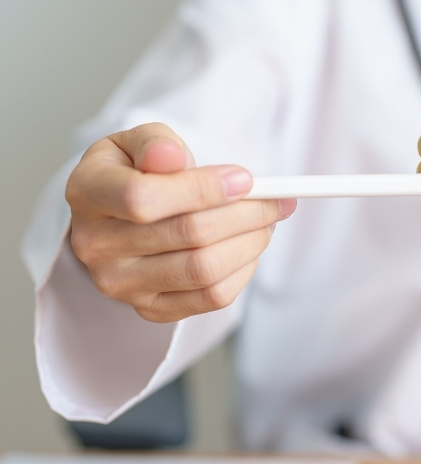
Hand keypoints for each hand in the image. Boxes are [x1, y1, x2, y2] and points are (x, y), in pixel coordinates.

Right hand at [66, 122, 296, 322]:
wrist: (119, 217)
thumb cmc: (134, 172)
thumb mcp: (138, 141)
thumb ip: (156, 142)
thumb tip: (173, 157)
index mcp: (88, 193)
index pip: (145, 199)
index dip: (204, 189)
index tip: (245, 179)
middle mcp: (95, 245)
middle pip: (188, 235)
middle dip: (246, 214)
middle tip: (275, 200)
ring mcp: (121, 284)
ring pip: (205, 269)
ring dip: (251, 242)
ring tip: (267, 221)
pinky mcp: (151, 309)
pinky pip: (212, 298)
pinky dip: (243, 271)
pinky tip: (249, 247)